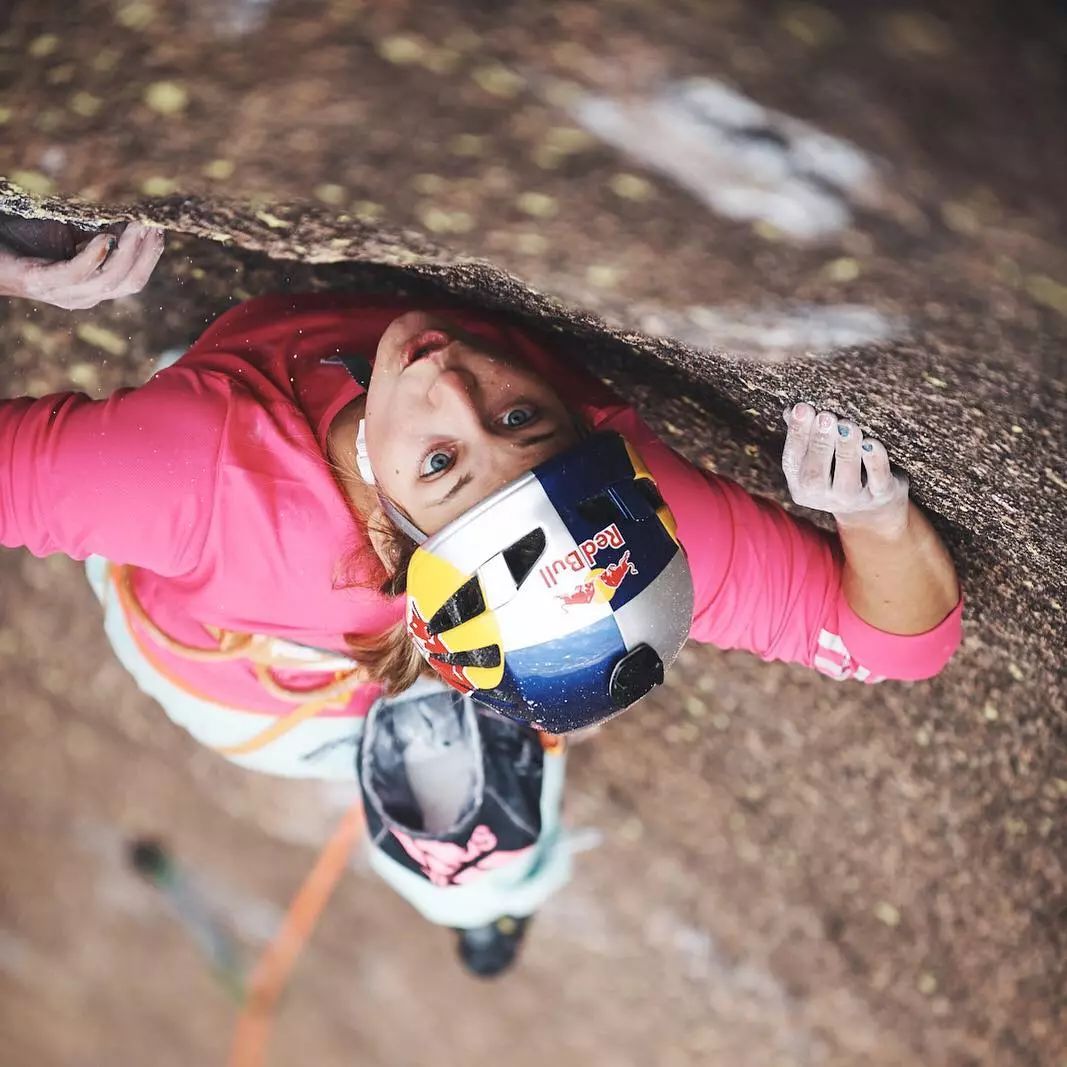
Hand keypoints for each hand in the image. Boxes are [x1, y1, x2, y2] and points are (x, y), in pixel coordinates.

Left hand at [0, 221, 163, 309]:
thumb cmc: (24, 239)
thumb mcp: (69, 235)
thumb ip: (96, 234)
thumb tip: (128, 219)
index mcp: (92, 288)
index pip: (133, 279)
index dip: (150, 256)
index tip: (158, 229)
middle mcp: (83, 297)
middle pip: (128, 282)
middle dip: (145, 254)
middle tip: (153, 227)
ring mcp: (63, 293)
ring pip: (109, 280)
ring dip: (127, 252)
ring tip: (136, 227)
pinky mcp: (42, 282)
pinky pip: (77, 273)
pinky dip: (95, 256)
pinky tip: (105, 237)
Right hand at [781, 402, 909, 534]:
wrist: (873, 508)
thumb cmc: (838, 471)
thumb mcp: (818, 459)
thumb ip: (806, 437)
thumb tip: (790, 410)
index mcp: (800, 485)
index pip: (791, 460)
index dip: (796, 434)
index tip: (802, 408)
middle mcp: (822, 497)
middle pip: (815, 474)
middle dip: (819, 443)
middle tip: (825, 416)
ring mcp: (852, 499)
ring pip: (846, 478)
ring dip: (846, 449)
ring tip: (846, 425)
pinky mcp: (880, 495)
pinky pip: (877, 479)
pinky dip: (874, 461)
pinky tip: (871, 442)